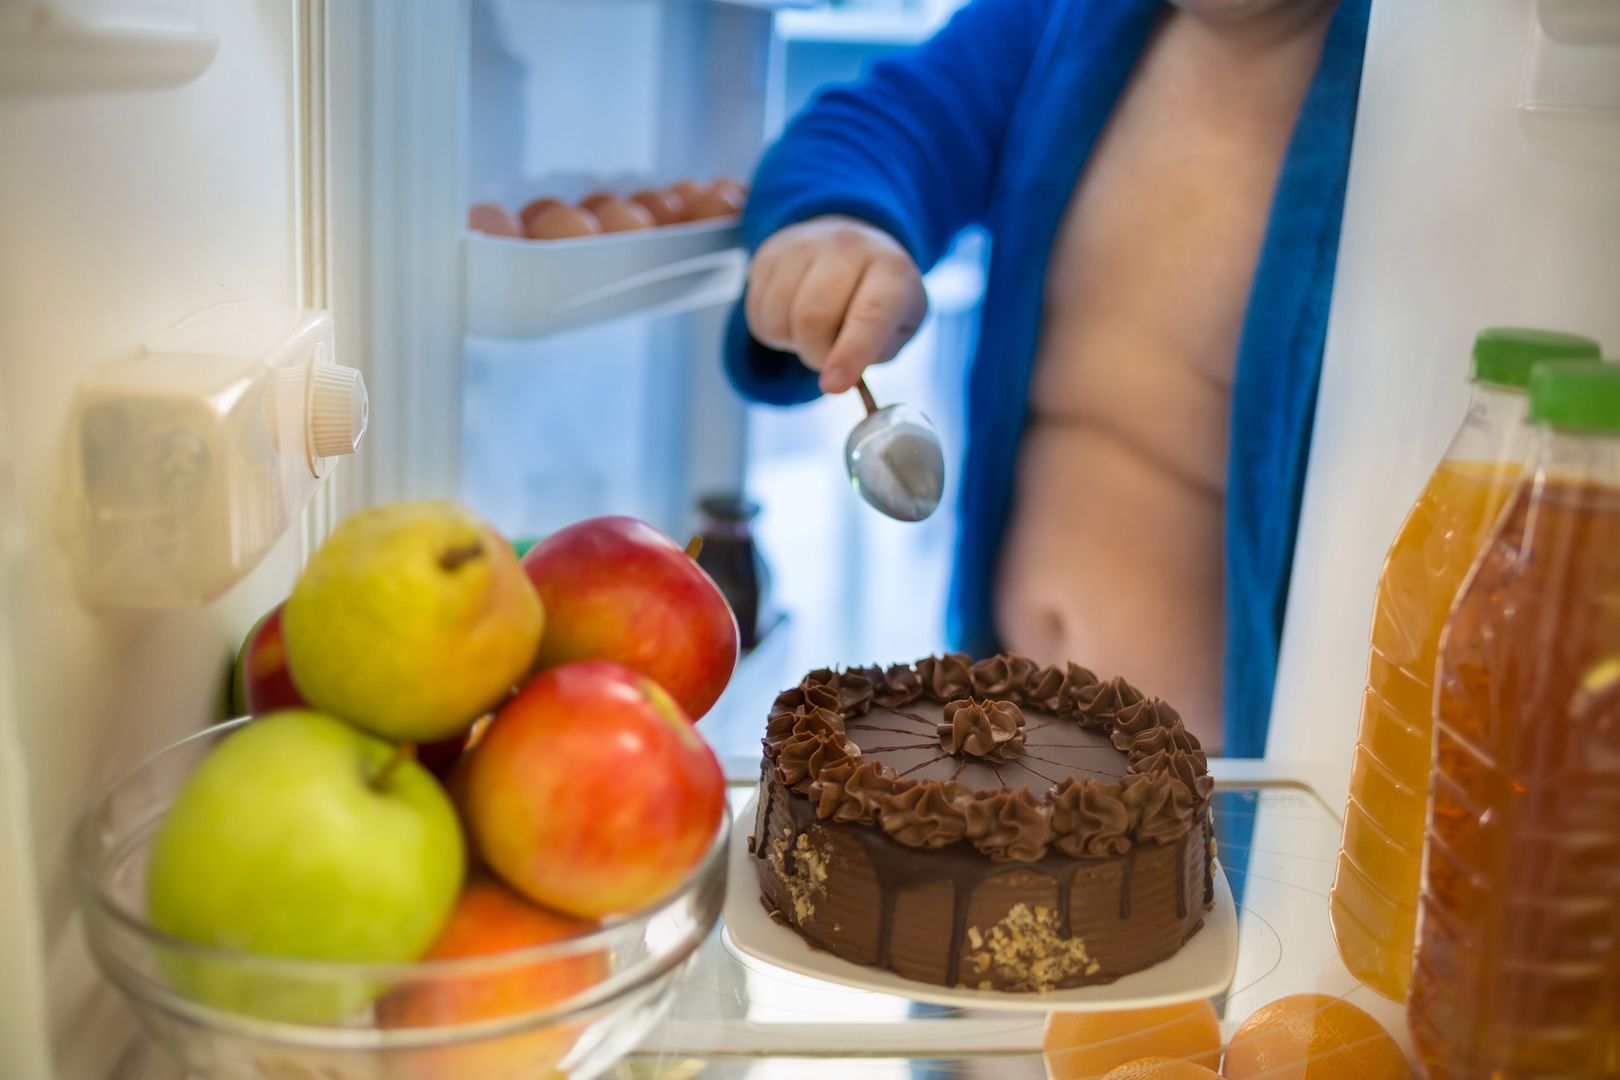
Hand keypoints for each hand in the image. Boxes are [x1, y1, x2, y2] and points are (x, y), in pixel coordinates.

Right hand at [745, 216, 927, 394]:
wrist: (851, 252)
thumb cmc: (878, 299)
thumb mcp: (897, 328)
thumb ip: (872, 353)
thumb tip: (835, 378)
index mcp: (891, 269)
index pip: (869, 314)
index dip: (850, 354)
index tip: (833, 386)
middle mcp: (847, 246)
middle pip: (813, 317)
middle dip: (816, 355)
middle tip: (830, 357)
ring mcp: (803, 244)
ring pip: (778, 318)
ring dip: (792, 342)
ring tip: (814, 330)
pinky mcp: (770, 254)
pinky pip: (757, 313)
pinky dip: (773, 330)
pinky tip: (793, 316)